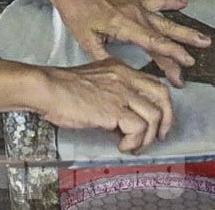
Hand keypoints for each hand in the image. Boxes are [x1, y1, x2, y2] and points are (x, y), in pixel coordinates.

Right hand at [35, 59, 173, 152]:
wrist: (47, 88)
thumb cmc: (61, 89)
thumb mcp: (93, 81)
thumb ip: (112, 93)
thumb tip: (123, 120)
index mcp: (120, 69)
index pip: (153, 83)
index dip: (161, 105)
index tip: (158, 121)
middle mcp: (125, 78)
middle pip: (163, 95)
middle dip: (167, 119)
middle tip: (159, 136)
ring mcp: (121, 93)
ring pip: (154, 116)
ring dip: (147, 137)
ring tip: (133, 145)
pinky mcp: (115, 109)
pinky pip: (139, 129)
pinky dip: (133, 142)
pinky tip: (122, 145)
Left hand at [50, 0, 209, 87]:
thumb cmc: (77, 12)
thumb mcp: (86, 40)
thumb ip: (105, 58)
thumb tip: (121, 73)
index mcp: (124, 25)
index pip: (154, 42)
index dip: (171, 55)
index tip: (184, 65)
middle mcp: (134, 14)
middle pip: (164, 33)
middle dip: (183, 47)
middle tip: (196, 59)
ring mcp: (136, 7)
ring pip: (165, 20)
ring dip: (184, 30)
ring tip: (202, 38)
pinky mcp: (134, 2)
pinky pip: (156, 2)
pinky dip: (171, 3)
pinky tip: (183, 3)